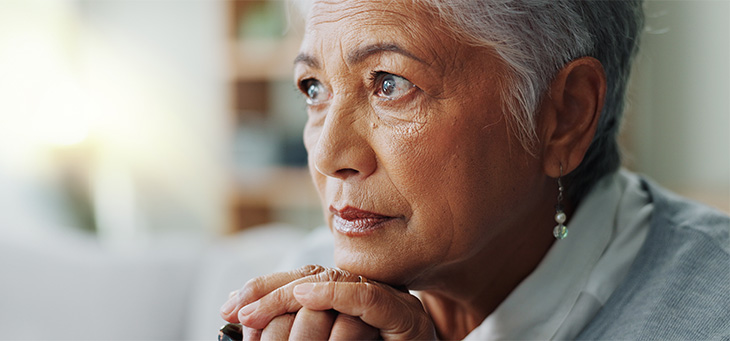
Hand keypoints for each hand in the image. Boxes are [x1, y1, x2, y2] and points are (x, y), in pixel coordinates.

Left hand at [220, 265, 436, 339]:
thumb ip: (297, 330)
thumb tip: (250, 328)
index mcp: (347, 299)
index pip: (302, 280)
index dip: (265, 286)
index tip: (230, 306)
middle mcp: (366, 291)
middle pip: (312, 275)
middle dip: (269, 292)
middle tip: (239, 313)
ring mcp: (387, 299)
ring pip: (333, 282)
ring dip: (289, 298)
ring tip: (256, 313)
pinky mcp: (404, 316)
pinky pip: (366, 298)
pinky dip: (334, 294)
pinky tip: (305, 296)